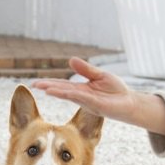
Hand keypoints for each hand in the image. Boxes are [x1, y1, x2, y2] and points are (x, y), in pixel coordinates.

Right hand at [32, 57, 164, 134]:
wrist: (130, 102)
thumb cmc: (116, 90)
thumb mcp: (100, 75)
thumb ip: (86, 69)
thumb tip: (70, 60)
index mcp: (81, 89)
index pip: (63, 85)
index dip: (50, 83)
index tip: (37, 83)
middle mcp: (81, 96)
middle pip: (62, 90)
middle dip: (48, 87)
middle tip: (34, 85)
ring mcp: (87, 101)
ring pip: (69, 94)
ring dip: (56, 91)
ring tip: (43, 88)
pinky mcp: (95, 104)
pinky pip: (80, 96)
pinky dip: (70, 94)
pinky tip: (61, 91)